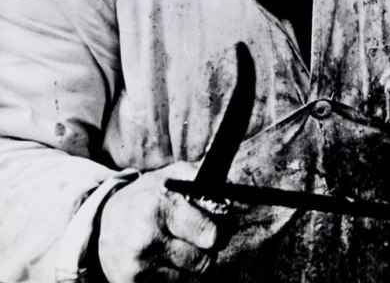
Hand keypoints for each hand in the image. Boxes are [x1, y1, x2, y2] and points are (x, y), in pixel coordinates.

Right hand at [97, 162, 221, 282]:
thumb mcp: (170, 177)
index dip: (219, 233)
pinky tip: (162, 261)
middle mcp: (149, 239)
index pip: (207, 232)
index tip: (218, 230)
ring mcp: (139, 268)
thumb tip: (230, 193)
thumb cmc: (144, 198)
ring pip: (190, 279)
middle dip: (208, 252)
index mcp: (162, 208)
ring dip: (190, 267)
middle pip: (204, 262)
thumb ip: (201, 180)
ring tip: (177, 248)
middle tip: (201, 241)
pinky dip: (173, 277)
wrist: (99, 223)